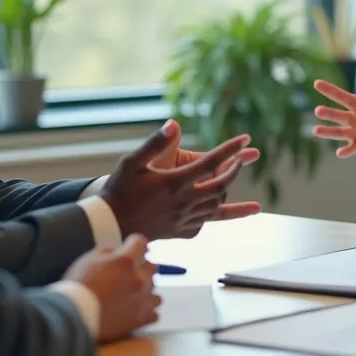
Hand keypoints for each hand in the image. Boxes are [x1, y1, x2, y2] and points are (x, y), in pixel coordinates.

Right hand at [65, 234, 159, 343]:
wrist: (74, 317)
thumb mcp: (87, 260)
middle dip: (141, 266)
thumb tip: (114, 253)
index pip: (140, 242)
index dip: (133, 243)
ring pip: (155, 290)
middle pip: (151, 266)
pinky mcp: (140, 319)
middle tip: (129, 272)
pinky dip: (146, 310)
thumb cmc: (78, 287)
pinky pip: (154, 313)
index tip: (129, 247)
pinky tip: (136, 309)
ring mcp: (142, 300)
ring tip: (133, 292)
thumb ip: (105, 252)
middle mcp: (139, 279)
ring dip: (145, 289)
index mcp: (126, 261)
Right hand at [99, 122, 250, 239]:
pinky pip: (204, 223)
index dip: (231, 149)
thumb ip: (155, 143)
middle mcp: (184, 202)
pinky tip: (214, 209)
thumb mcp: (132, 162)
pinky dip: (212, 214)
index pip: (211, 162)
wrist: (108, 225)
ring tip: (231, 180)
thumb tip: (175, 123)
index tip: (246, 139)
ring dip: (227, 191)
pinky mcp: (180, 232)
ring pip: (217, 206)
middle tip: (242, 159)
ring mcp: (183, 219)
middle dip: (235, 170)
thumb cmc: (118, 190)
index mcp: (175, 182)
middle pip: (221, 185)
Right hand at [312, 59, 355, 162]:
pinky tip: (340, 152)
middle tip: (318, 111)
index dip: (330, 90)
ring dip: (329, 132)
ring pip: (340, 132)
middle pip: (338, 115)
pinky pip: (352, 148)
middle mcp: (353, 120)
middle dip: (328, 113)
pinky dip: (346, 150)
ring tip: (316, 130)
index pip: (342, 96)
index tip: (316, 83)